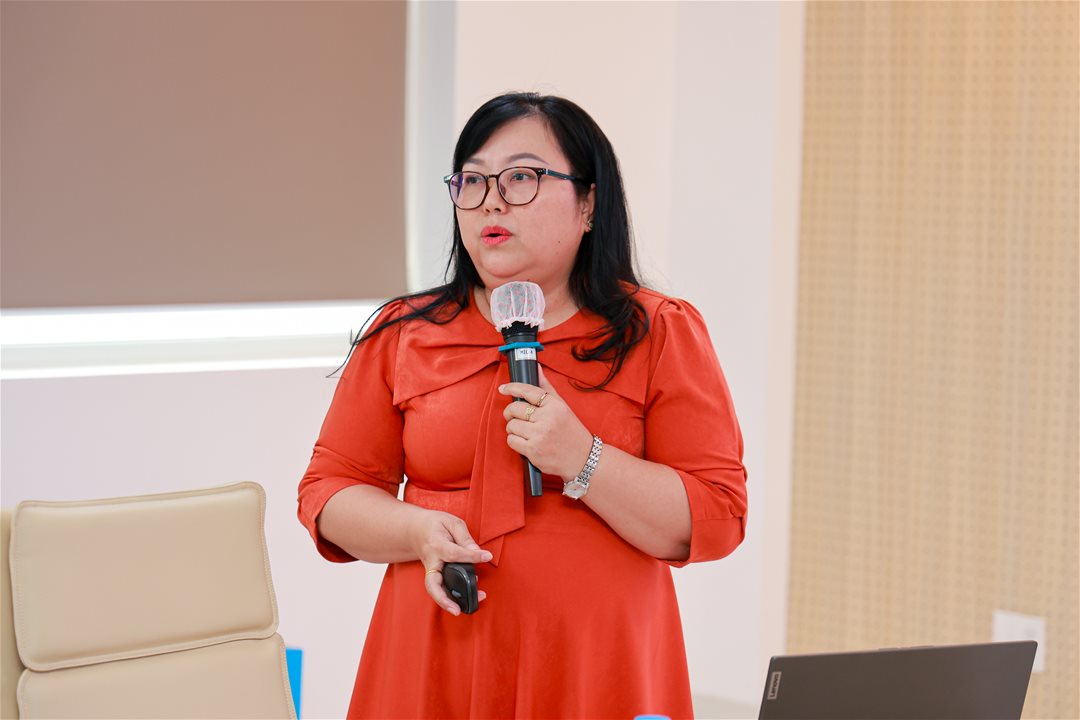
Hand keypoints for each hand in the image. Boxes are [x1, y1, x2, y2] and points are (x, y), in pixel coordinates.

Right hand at [409, 509, 490, 615]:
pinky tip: (462, 602)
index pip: (454, 553)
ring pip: (434, 590)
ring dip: (446, 602)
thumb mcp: (451, 522)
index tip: (487, 556)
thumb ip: (464, 537)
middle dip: (443, 598)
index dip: (471, 556)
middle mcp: (431, 561)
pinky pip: (439, 588)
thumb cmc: (435, 525)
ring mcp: (431, 571)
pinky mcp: (434, 576)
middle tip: (456, 609)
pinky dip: (448, 598)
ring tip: (462, 609)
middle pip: (432, 583)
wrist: (415, 529)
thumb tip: (477, 552)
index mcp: (436, 545)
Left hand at [499, 366, 593, 480]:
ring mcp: (540, 436)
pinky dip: (515, 441)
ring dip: (513, 429)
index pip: (528, 391)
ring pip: (511, 425)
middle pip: (515, 409)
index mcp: (555, 406)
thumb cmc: (571, 432)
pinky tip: (525, 442)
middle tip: (516, 417)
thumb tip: (536, 368)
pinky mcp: (533, 451)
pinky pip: (511, 441)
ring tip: (525, 432)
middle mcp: (548, 419)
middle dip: (511, 412)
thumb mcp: (562, 407)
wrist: (583, 459)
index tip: (503, 388)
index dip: (512, 388)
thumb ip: (546, 388)